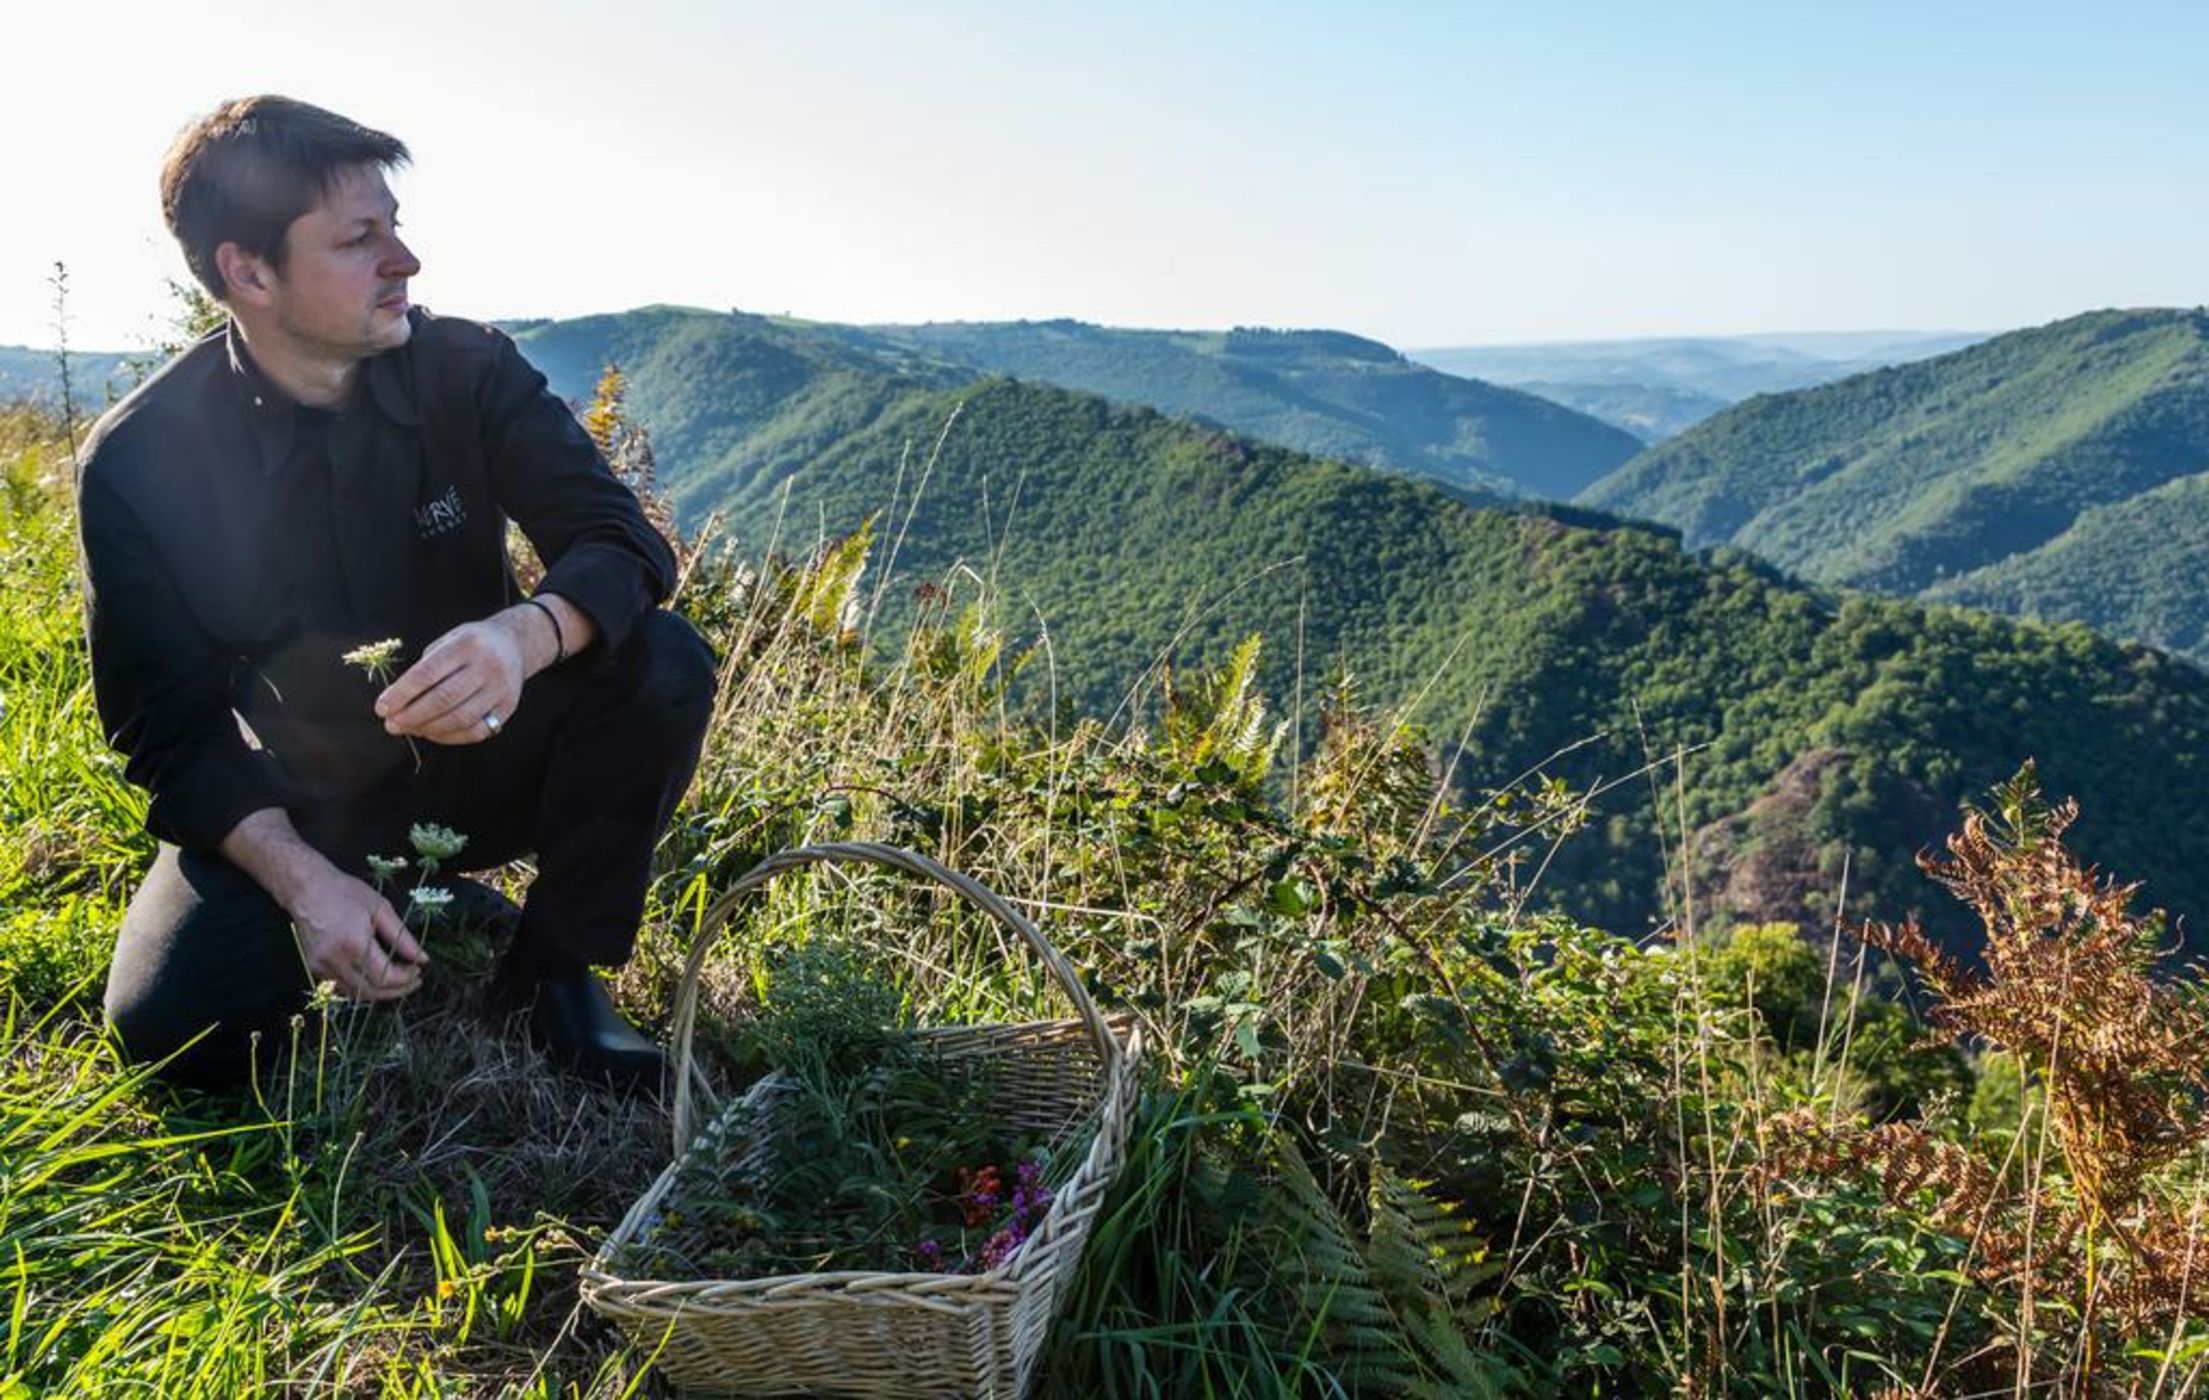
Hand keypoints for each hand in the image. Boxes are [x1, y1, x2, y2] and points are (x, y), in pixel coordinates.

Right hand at [286, 867, 426, 1000]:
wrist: (306, 889)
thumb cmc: (344, 893)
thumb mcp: (381, 908)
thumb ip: (403, 937)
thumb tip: (421, 958)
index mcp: (354, 944)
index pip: (385, 977)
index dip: (406, 979)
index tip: (418, 970)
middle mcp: (335, 960)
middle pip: (371, 992)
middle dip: (396, 990)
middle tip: (413, 980)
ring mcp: (322, 966)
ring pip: (356, 994)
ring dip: (379, 991)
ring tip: (397, 979)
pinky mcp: (314, 967)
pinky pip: (342, 986)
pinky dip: (361, 986)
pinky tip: (373, 975)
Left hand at [375, 618, 526, 745]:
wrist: (514, 645)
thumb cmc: (470, 644)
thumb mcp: (447, 642)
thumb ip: (426, 669)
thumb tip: (398, 703)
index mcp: (466, 644)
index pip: (427, 673)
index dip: (401, 694)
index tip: (382, 707)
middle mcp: (487, 666)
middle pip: (444, 699)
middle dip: (411, 715)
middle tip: (391, 724)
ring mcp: (500, 688)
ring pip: (460, 718)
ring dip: (428, 729)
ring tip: (408, 729)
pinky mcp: (508, 707)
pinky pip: (477, 730)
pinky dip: (450, 736)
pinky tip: (432, 733)